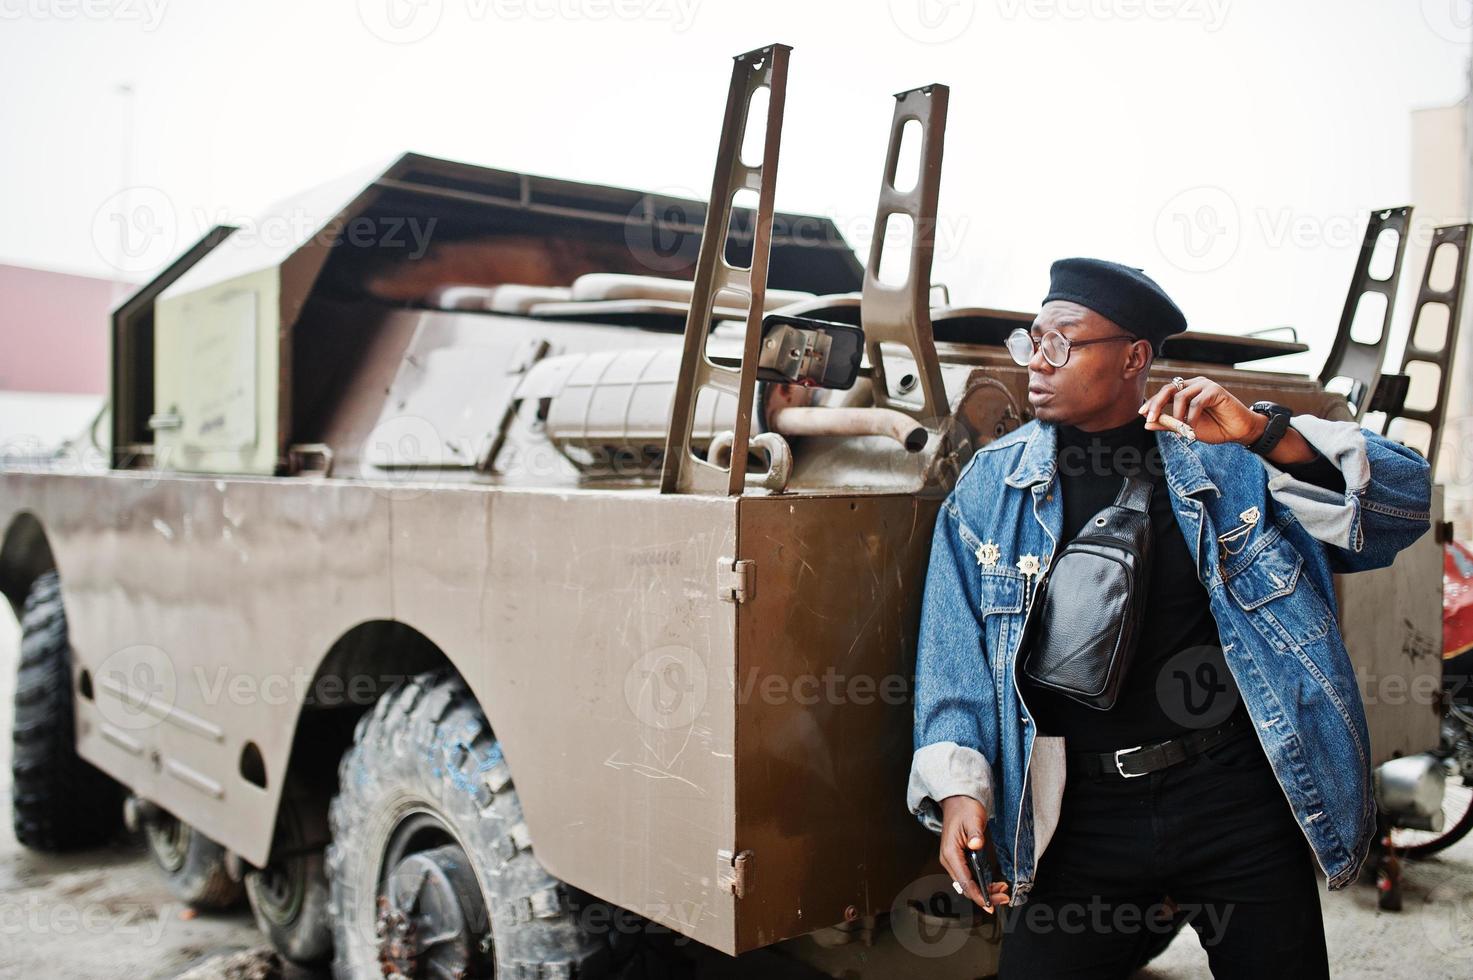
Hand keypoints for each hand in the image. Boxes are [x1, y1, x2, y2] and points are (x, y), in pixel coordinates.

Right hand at [939, 795, 1010, 911]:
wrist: (958, 800)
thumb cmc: (964, 808)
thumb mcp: (972, 819)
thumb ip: (975, 834)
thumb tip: (976, 844)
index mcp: (950, 853)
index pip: (964, 881)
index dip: (977, 895)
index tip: (990, 905)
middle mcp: (949, 860)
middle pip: (966, 886)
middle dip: (985, 895)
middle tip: (1004, 897)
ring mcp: (953, 860)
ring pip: (968, 883)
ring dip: (985, 890)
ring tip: (1003, 890)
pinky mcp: (959, 859)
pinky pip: (969, 876)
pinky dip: (982, 883)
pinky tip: (995, 884)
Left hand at [1139, 376, 1263, 445]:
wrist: (1237, 431)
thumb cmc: (1213, 428)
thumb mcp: (1185, 428)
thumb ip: (1168, 424)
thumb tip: (1146, 424)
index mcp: (1186, 390)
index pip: (1164, 393)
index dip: (1152, 403)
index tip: (1141, 415)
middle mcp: (1194, 385)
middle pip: (1168, 389)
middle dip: (1156, 404)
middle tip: (1150, 418)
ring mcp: (1205, 385)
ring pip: (1181, 396)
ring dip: (1177, 415)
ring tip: (1180, 429)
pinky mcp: (1216, 390)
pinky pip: (1197, 402)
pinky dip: (1192, 416)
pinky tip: (1192, 427)